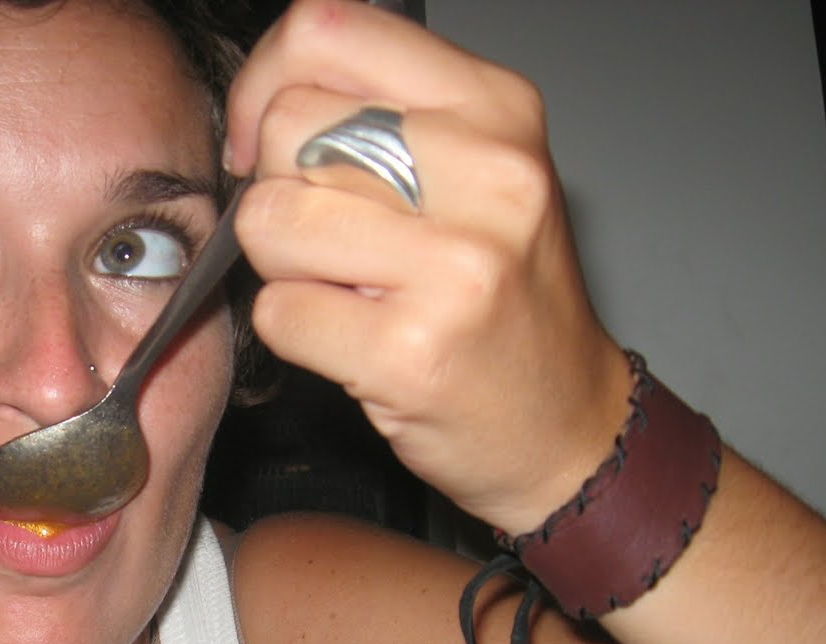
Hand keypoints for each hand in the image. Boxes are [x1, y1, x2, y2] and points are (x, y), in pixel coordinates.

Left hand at [226, 0, 633, 533]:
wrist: (566, 423)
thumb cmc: (503, 299)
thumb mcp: (477, 172)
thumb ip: (384, 116)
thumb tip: (259, 105)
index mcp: (495, 106)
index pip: (326, 31)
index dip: (264, 84)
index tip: (264, 143)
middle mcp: (487, 171)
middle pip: (285, 130)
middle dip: (277, 190)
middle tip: (328, 242)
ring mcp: (454, 266)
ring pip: (268, 219)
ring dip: (281, 267)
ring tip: (346, 293)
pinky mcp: (409, 351)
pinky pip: (277, 312)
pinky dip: (293, 333)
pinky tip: (353, 344)